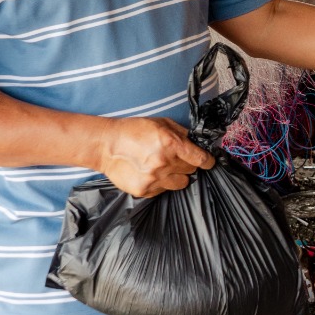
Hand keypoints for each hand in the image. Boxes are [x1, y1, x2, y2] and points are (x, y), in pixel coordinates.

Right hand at [95, 117, 213, 197]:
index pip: (200, 159)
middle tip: (175, 158)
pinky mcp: (144, 190)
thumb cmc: (134, 131)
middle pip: (191, 171)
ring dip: (176, 176)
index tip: (209, 162)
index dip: (208, 161)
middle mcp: (164, 163)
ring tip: (163, 167)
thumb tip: (197, 144)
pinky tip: (149, 172)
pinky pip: (163, 190)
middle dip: (187, 164)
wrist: (106, 145)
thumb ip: (182, 134)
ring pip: (180, 183)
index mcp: (171, 144)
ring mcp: (154, 179)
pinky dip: (161, 183)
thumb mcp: (161, 123)